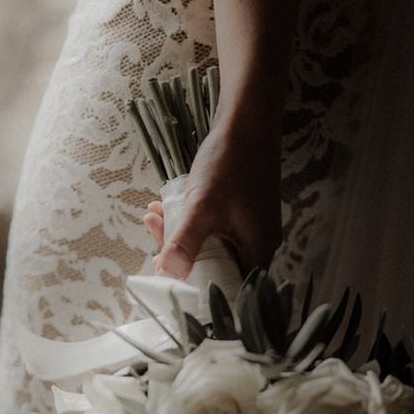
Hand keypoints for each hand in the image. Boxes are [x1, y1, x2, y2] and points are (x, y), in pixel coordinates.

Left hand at [145, 118, 281, 278]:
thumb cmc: (231, 164)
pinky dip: (191, 221)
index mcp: (258, 251)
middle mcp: (259, 244)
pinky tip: (166, 206)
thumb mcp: (202, 207)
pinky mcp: (243, 211)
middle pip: (219, 269)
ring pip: (213, 245)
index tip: (173, 284)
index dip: (202, 292)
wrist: (247, 122)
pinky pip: (215, 227)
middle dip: (183, 258)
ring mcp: (252, 226)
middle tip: (155, 247)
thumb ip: (185, 243)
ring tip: (154, 219)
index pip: (233, 290)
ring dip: (181, 236)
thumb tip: (168, 275)